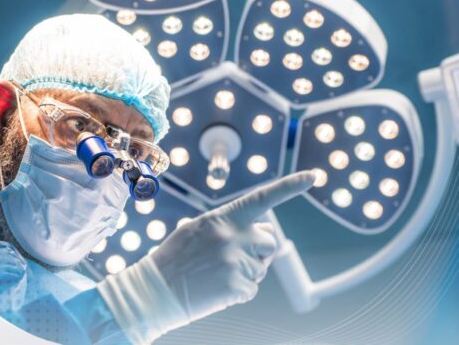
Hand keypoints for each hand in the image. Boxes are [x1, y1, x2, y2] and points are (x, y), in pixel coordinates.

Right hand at [151, 171, 315, 321]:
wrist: (154, 291)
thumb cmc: (176, 258)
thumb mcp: (198, 230)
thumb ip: (233, 224)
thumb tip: (269, 228)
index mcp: (223, 218)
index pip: (263, 198)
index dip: (290, 186)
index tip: (314, 176)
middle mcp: (233, 236)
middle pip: (269, 241)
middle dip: (259, 250)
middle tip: (231, 258)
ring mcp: (236, 262)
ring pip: (261, 267)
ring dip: (246, 272)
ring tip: (216, 274)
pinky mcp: (237, 287)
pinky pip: (252, 289)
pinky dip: (238, 291)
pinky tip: (216, 289)